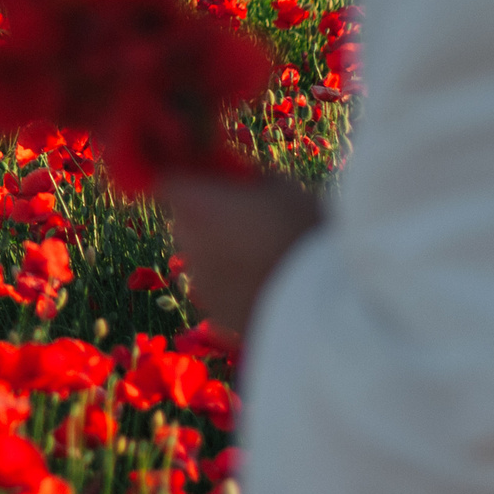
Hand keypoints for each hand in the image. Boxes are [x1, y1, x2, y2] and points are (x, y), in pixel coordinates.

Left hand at [154, 171, 323, 343]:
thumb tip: (238, 179)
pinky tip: (266, 283)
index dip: (188, 178)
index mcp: (198, 206)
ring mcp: (202, 283)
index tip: (209, 178)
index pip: (168, 182)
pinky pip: (216, 289)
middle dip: (204, 215)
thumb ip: (247, 179)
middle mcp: (190, 245)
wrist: (325, 307)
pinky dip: (232, 283)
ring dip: (218, 251)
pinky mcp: (218, 315)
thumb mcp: (282, 188)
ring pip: (200, 257)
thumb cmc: (303, 233)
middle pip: (183, 220)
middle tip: (243, 216)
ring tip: (261, 255)